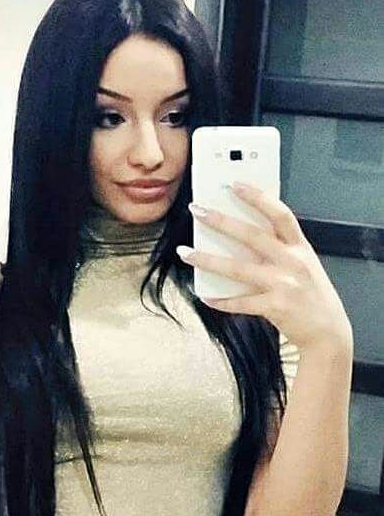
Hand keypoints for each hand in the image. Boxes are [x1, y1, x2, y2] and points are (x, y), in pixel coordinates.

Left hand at [176, 181, 352, 352]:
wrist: (328, 330)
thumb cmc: (311, 294)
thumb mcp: (304, 264)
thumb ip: (279, 249)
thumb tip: (240, 235)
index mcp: (300, 247)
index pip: (279, 214)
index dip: (258, 197)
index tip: (235, 185)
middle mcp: (292, 262)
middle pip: (251, 235)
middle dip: (221, 221)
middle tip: (198, 211)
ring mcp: (283, 284)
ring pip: (237, 268)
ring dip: (207, 260)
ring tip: (186, 253)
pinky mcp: (274, 306)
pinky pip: (239, 302)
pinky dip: (220, 300)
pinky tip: (205, 295)